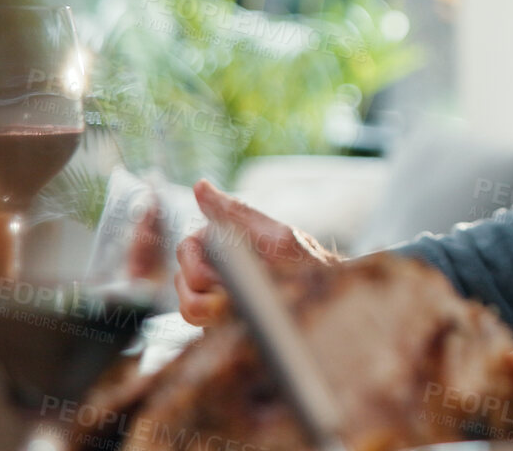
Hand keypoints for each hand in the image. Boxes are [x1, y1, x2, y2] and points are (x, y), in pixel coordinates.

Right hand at [173, 179, 337, 325]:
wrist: (329, 302)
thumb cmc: (307, 264)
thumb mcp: (276, 238)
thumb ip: (236, 214)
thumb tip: (201, 186)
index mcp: (222, 238)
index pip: (187, 250)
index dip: (199, 266)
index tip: (222, 278)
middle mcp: (214, 263)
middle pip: (183, 280)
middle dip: (210, 291)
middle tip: (242, 293)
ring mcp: (215, 292)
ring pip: (189, 306)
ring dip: (215, 310)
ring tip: (247, 305)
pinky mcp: (219, 318)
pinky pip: (200, 326)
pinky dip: (218, 324)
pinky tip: (242, 319)